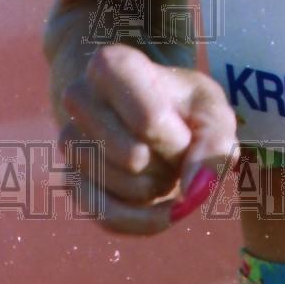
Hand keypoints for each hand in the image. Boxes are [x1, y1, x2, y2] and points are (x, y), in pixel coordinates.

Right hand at [57, 43, 238, 235]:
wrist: (152, 116)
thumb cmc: (183, 107)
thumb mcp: (211, 109)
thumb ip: (215, 142)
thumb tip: (194, 189)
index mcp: (111, 64)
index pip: (149, 120)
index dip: (177, 139)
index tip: (186, 131)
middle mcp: (79, 98)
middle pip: (136, 156)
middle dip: (170, 163)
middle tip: (177, 148)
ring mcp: (69, 141)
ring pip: (125, 187)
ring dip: (159, 187)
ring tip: (164, 163)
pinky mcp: (70, 181)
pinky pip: (108, 217)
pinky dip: (144, 219)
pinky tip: (163, 208)